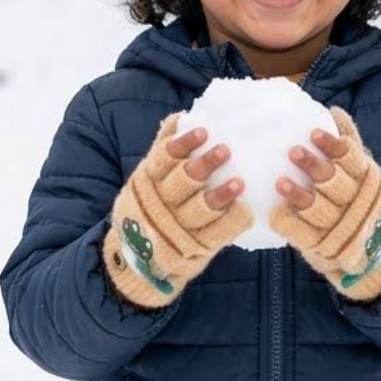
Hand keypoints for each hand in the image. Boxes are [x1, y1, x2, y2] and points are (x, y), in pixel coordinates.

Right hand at [102, 111, 253, 307]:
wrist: (136, 262)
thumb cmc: (148, 207)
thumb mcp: (145, 179)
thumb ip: (162, 152)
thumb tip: (181, 119)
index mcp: (148, 181)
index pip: (165, 158)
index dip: (184, 144)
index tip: (204, 132)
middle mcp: (162, 203)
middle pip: (184, 181)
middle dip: (205, 164)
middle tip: (226, 150)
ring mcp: (178, 227)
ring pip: (200, 209)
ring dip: (220, 194)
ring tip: (239, 182)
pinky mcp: (195, 246)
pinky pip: (215, 234)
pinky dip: (230, 221)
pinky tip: (244, 210)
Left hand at [269, 107, 380, 301]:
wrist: (376, 255)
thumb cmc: (364, 202)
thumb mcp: (365, 175)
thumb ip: (351, 147)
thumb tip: (335, 113)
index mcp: (366, 180)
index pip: (351, 159)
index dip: (332, 146)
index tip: (313, 134)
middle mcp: (355, 203)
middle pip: (333, 182)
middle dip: (313, 167)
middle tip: (293, 151)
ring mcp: (339, 226)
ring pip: (318, 209)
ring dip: (299, 195)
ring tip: (280, 182)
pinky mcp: (323, 245)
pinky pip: (305, 234)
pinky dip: (290, 224)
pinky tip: (275, 214)